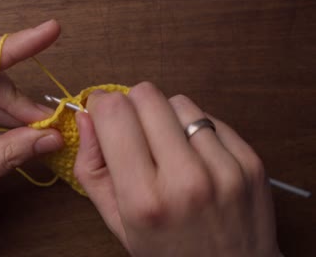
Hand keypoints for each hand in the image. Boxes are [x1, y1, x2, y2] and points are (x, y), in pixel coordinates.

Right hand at [74, 82, 280, 256]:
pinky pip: (211, 117)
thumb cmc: (169, 252)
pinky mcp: (250, 161)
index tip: (102, 114)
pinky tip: (196, 158)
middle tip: (134, 133)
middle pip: (147, 95)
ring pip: (180, 102)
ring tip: (169, 150)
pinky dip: (196, 130)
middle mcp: (187, 179)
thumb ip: (92, 167)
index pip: (114, 113)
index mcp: (144, 199)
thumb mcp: (117, 221)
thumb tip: (85, 117)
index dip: (101, 105)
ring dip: (166, 118)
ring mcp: (225, 168)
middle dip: (132, 107)